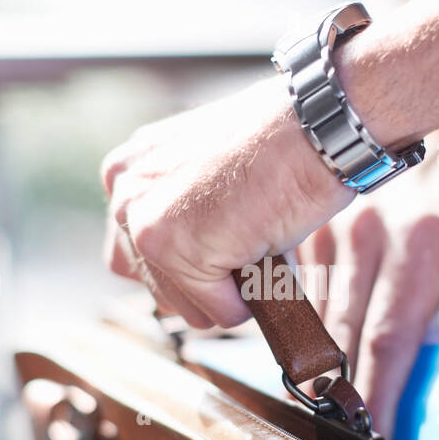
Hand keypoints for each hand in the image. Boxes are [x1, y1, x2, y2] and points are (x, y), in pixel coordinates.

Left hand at [101, 75, 353, 327]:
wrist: (314, 127)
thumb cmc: (280, 143)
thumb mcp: (209, 170)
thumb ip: (182, 208)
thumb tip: (191, 273)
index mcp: (128, 171)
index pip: (137, 256)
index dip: (191, 260)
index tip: (225, 233)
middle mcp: (124, 193)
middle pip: (155, 288)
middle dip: (206, 281)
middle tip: (246, 238)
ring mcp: (144, 222)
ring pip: (184, 306)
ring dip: (230, 289)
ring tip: (257, 237)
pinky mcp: (174, 249)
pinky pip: (220, 311)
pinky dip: (255, 294)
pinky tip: (267, 245)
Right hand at [297, 121, 438, 439]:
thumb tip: (438, 394)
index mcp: (421, 248)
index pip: (388, 340)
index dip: (376, 394)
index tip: (374, 435)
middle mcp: (369, 235)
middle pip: (339, 336)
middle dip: (337, 393)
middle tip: (339, 435)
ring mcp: (329, 229)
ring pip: (308, 319)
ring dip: (311, 367)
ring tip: (319, 406)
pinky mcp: (304, 230)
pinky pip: (293, 295)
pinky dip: (297, 331)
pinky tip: (303, 357)